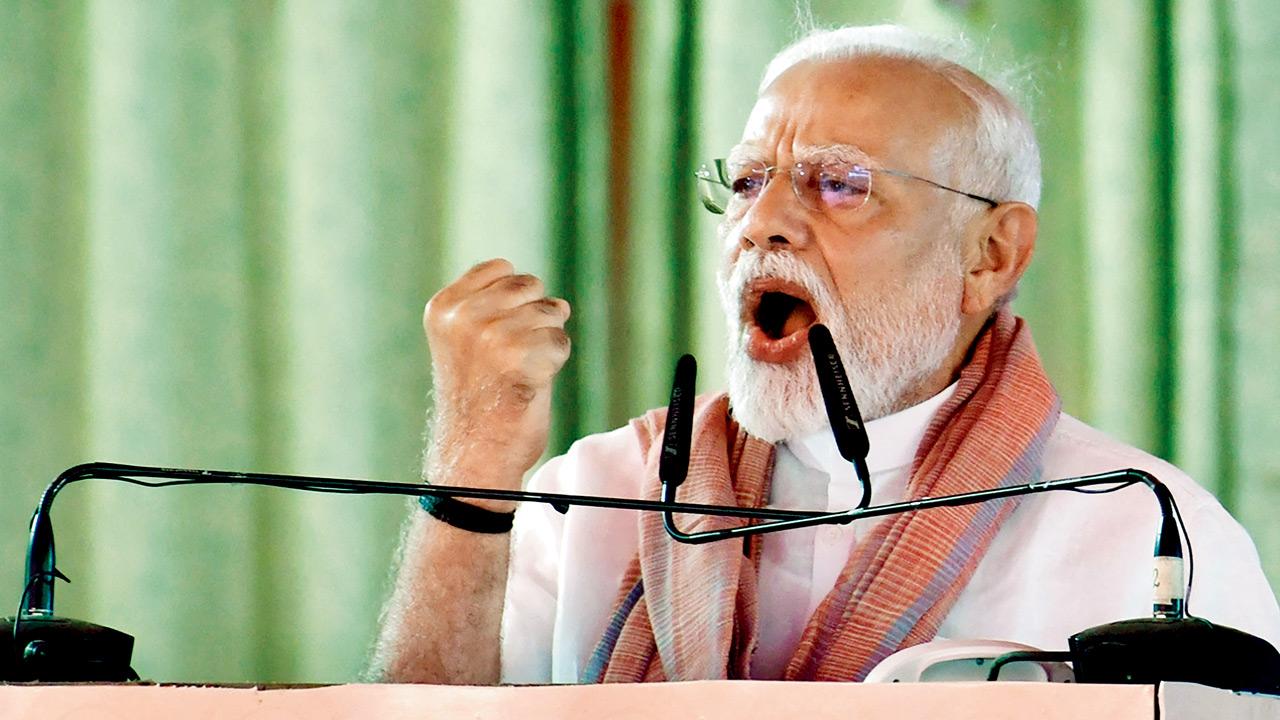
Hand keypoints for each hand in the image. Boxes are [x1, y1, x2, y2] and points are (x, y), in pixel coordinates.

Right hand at [423, 259, 571, 489]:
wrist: (474, 453)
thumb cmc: (477, 398)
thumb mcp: (469, 341)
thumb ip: (500, 309)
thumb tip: (560, 303)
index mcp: (444, 307)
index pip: (502, 269)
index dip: (513, 299)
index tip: (495, 336)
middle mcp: (465, 316)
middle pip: (530, 286)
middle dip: (534, 317)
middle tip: (510, 357)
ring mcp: (492, 335)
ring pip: (550, 313)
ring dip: (545, 342)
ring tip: (518, 371)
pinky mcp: (521, 357)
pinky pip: (560, 342)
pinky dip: (554, 363)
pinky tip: (530, 384)